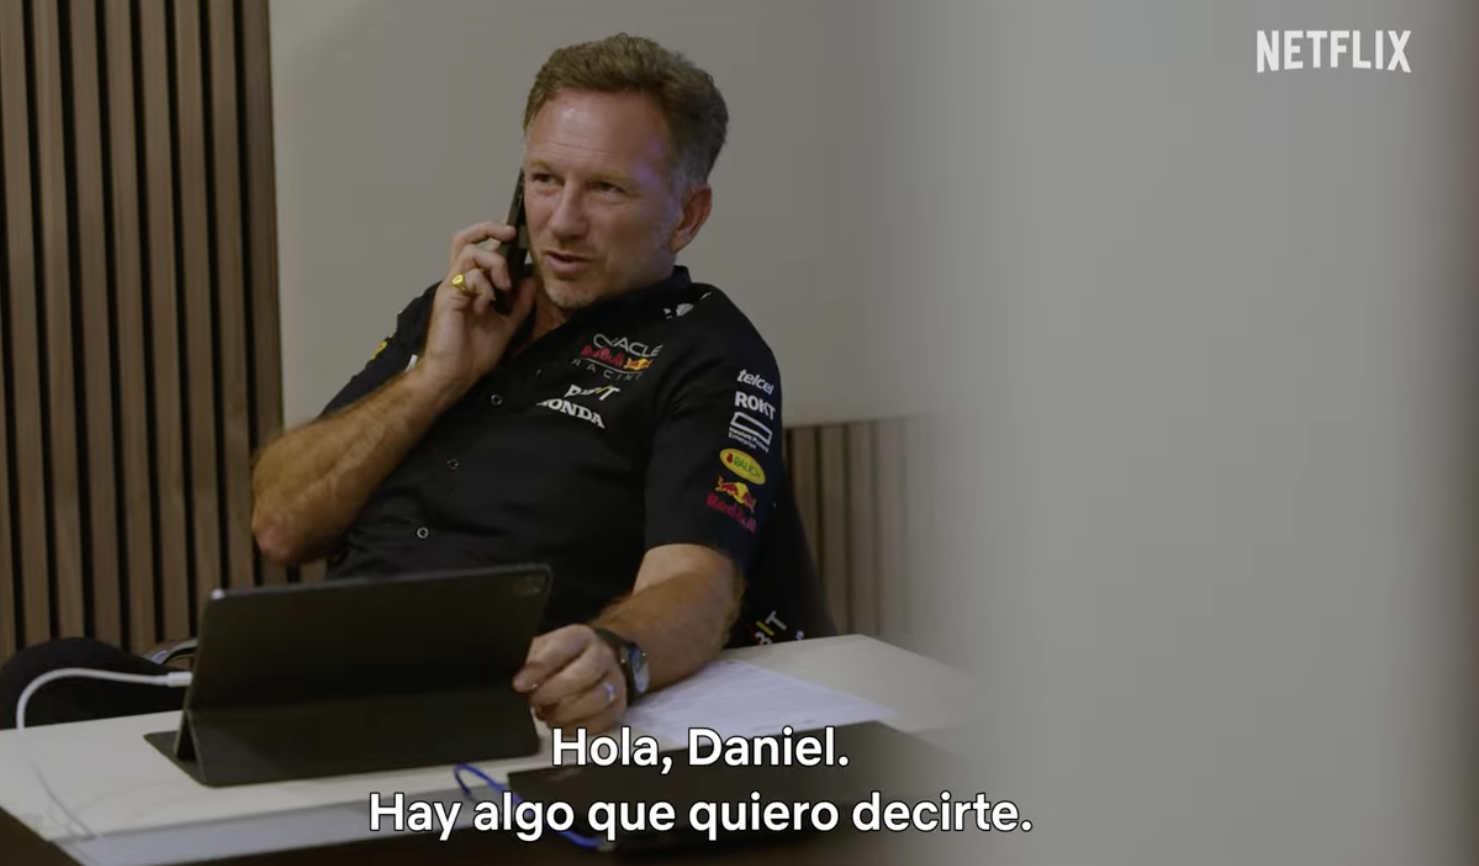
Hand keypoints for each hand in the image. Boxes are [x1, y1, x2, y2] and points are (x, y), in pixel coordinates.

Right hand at [416, 221, 536, 393]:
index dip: (492, 235)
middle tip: (510, 235)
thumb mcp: (507, 325)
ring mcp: (451, 287)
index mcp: (470, 286)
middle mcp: (458, 281)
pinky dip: (484, 287)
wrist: (454, 375)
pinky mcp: (447, 296)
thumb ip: (519, 304)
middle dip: (488, 228)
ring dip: (493, 264)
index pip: (477, 248)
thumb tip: (530, 281)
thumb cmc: (473, 354)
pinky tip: (486, 306)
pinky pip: (468, 276)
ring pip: (470, 252)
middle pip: (464, 238)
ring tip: (503, 287)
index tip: (514, 237)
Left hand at [513, 625, 625, 734]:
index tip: (519, 684)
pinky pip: (604, 720)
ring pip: (598, 698)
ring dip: (567, 713)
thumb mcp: (544, 648)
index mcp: (579, 637)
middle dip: (555, 692)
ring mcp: (614, 680)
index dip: (539, 668)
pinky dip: (579, 727)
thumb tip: (507, 674)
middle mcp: (601, 656)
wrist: (599, 658)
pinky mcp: (619, 704)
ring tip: (546, 715)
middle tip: (534, 702)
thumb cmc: (565, 656)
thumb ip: (529, 659)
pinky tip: (562, 725)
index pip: (561, 649)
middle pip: (586, 673)